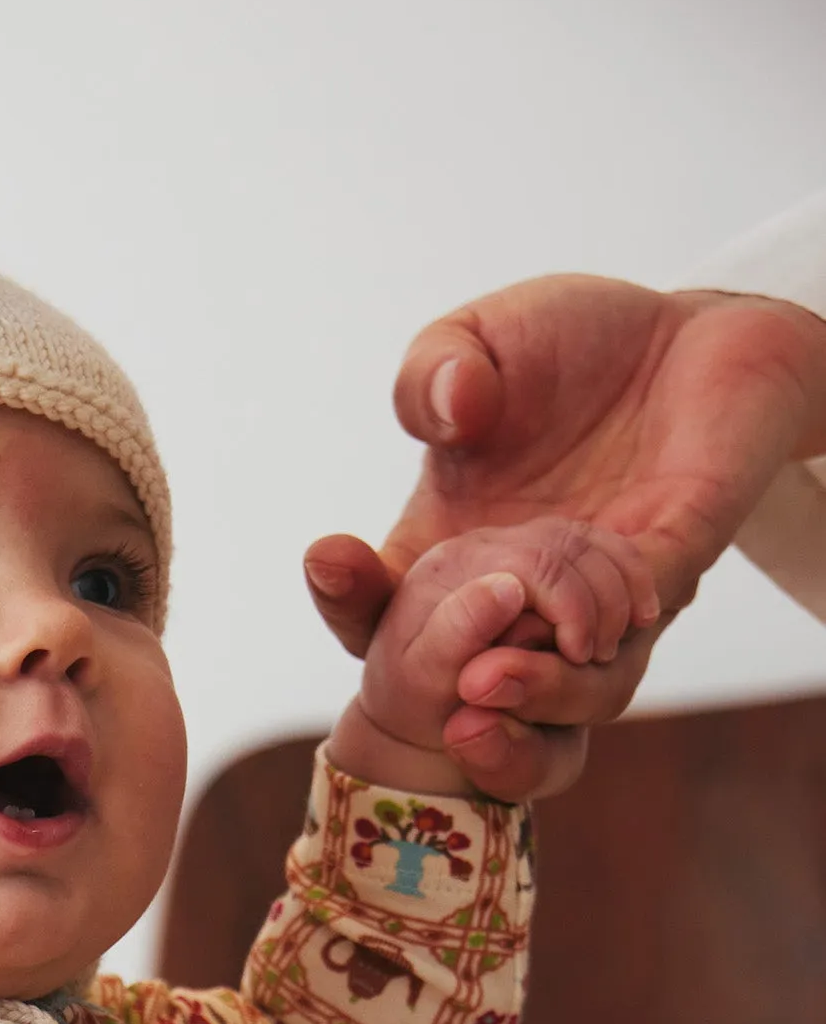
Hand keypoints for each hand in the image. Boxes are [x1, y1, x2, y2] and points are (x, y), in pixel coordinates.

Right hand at [302, 278, 825, 797]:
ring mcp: (594, 594)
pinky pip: (638, 622)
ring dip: (524, 693)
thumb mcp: (476, 338)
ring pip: (561, 686)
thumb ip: (433, 372)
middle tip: (418, 666)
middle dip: (435, 683)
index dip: (350, 601)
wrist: (694, 330)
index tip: (329, 557)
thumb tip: (454, 415)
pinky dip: (602, 636)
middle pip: (464, 678)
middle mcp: (518, 592)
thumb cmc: (573, 339)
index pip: (384, 609)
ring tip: (485, 681)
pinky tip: (580, 633)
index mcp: (450, 545)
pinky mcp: (672, 565)